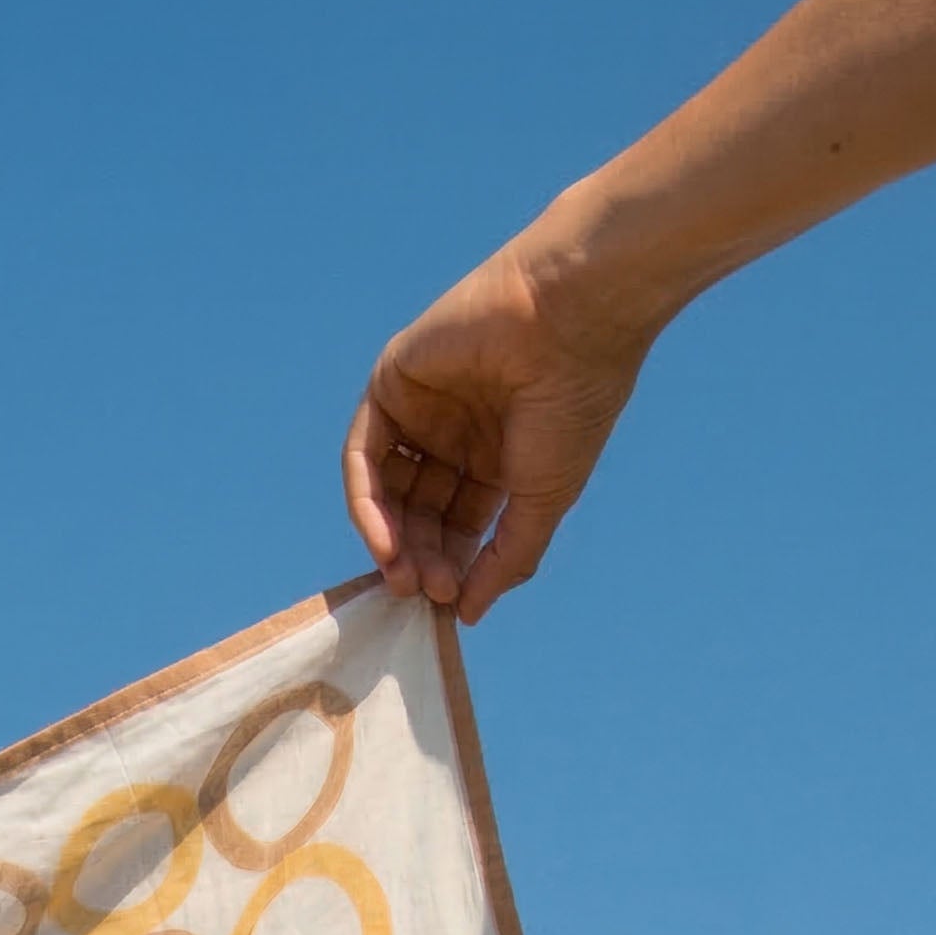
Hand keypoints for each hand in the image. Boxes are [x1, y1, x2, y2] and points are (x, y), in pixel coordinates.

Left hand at [342, 233, 657, 624]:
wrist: (573, 319)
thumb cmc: (573, 406)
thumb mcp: (541, 501)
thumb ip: (504, 561)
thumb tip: (469, 615)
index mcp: (498, 455)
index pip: (458, 525)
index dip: (452, 566)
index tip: (452, 605)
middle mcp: (457, 432)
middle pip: (420, 513)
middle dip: (421, 558)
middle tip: (424, 594)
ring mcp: (422, 406)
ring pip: (388, 489)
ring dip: (391, 540)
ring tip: (405, 576)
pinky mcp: (392, 381)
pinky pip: (363, 454)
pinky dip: (367, 503)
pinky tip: (384, 541)